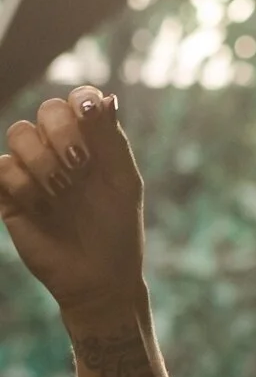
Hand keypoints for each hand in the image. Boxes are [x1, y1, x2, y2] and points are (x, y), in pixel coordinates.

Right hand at [0, 86, 146, 315]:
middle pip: (46, 110)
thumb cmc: (118, 230)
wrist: (98, 278)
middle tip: (78, 165)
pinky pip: (2, 167)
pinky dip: (23, 184)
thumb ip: (111, 140)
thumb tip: (105, 98)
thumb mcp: (122, 183)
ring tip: (60, 192)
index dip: (80, 100)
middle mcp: (60, 150)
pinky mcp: (9, 193)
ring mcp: (33, 170)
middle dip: (62, 133)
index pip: (78, 101)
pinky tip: (41, 207)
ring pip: (20, 133)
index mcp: (92, 143)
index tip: (88, 114)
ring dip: (43, 161)